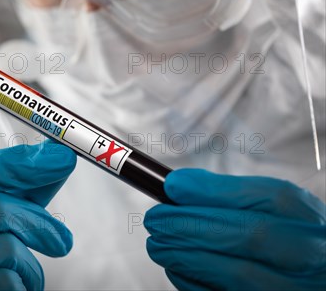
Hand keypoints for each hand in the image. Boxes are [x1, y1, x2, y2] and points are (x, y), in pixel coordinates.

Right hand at [0, 141, 75, 290]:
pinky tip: (14, 284)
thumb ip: (10, 185)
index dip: (18, 162)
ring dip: (29, 262)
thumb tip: (56, 158)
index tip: (60, 159)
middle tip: (61, 238)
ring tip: (26, 269)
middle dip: (37, 220)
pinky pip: (4, 285)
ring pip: (4, 251)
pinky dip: (22, 284)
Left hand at [145, 169, 325, 289]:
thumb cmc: (289, 244)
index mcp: (314, 224)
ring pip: (238, 274)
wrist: (310, 280)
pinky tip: (177, 268)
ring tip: (158, 243)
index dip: (216, 191)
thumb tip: (179, 186)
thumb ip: (234, 198)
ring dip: (186, 255)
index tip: (174, 185)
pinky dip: (194, 282)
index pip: (272, 198)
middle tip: (157, 219)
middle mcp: (315, 260)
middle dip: (193, 223)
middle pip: (252, 236)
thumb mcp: (277, 214)